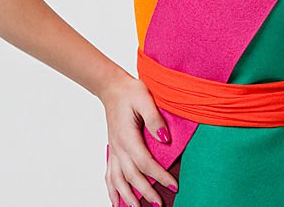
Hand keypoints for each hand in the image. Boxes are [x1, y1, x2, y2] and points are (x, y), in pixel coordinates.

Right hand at [99, 77, 178, 206]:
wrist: (112, 88)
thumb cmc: (130, 92)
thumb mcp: (145, 99)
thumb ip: (155, 120)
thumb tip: (164, 139)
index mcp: (127, 137)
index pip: (145, 163)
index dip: (160, 176)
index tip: (174, 185)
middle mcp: (118, 147)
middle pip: (132, 176)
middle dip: (146, 192)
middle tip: (160, 204)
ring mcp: (114, 150)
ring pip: (118, 180)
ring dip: (128, 196)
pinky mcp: (113, 150)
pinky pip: (109, 175)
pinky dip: (112, 190)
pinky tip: (116, 202)